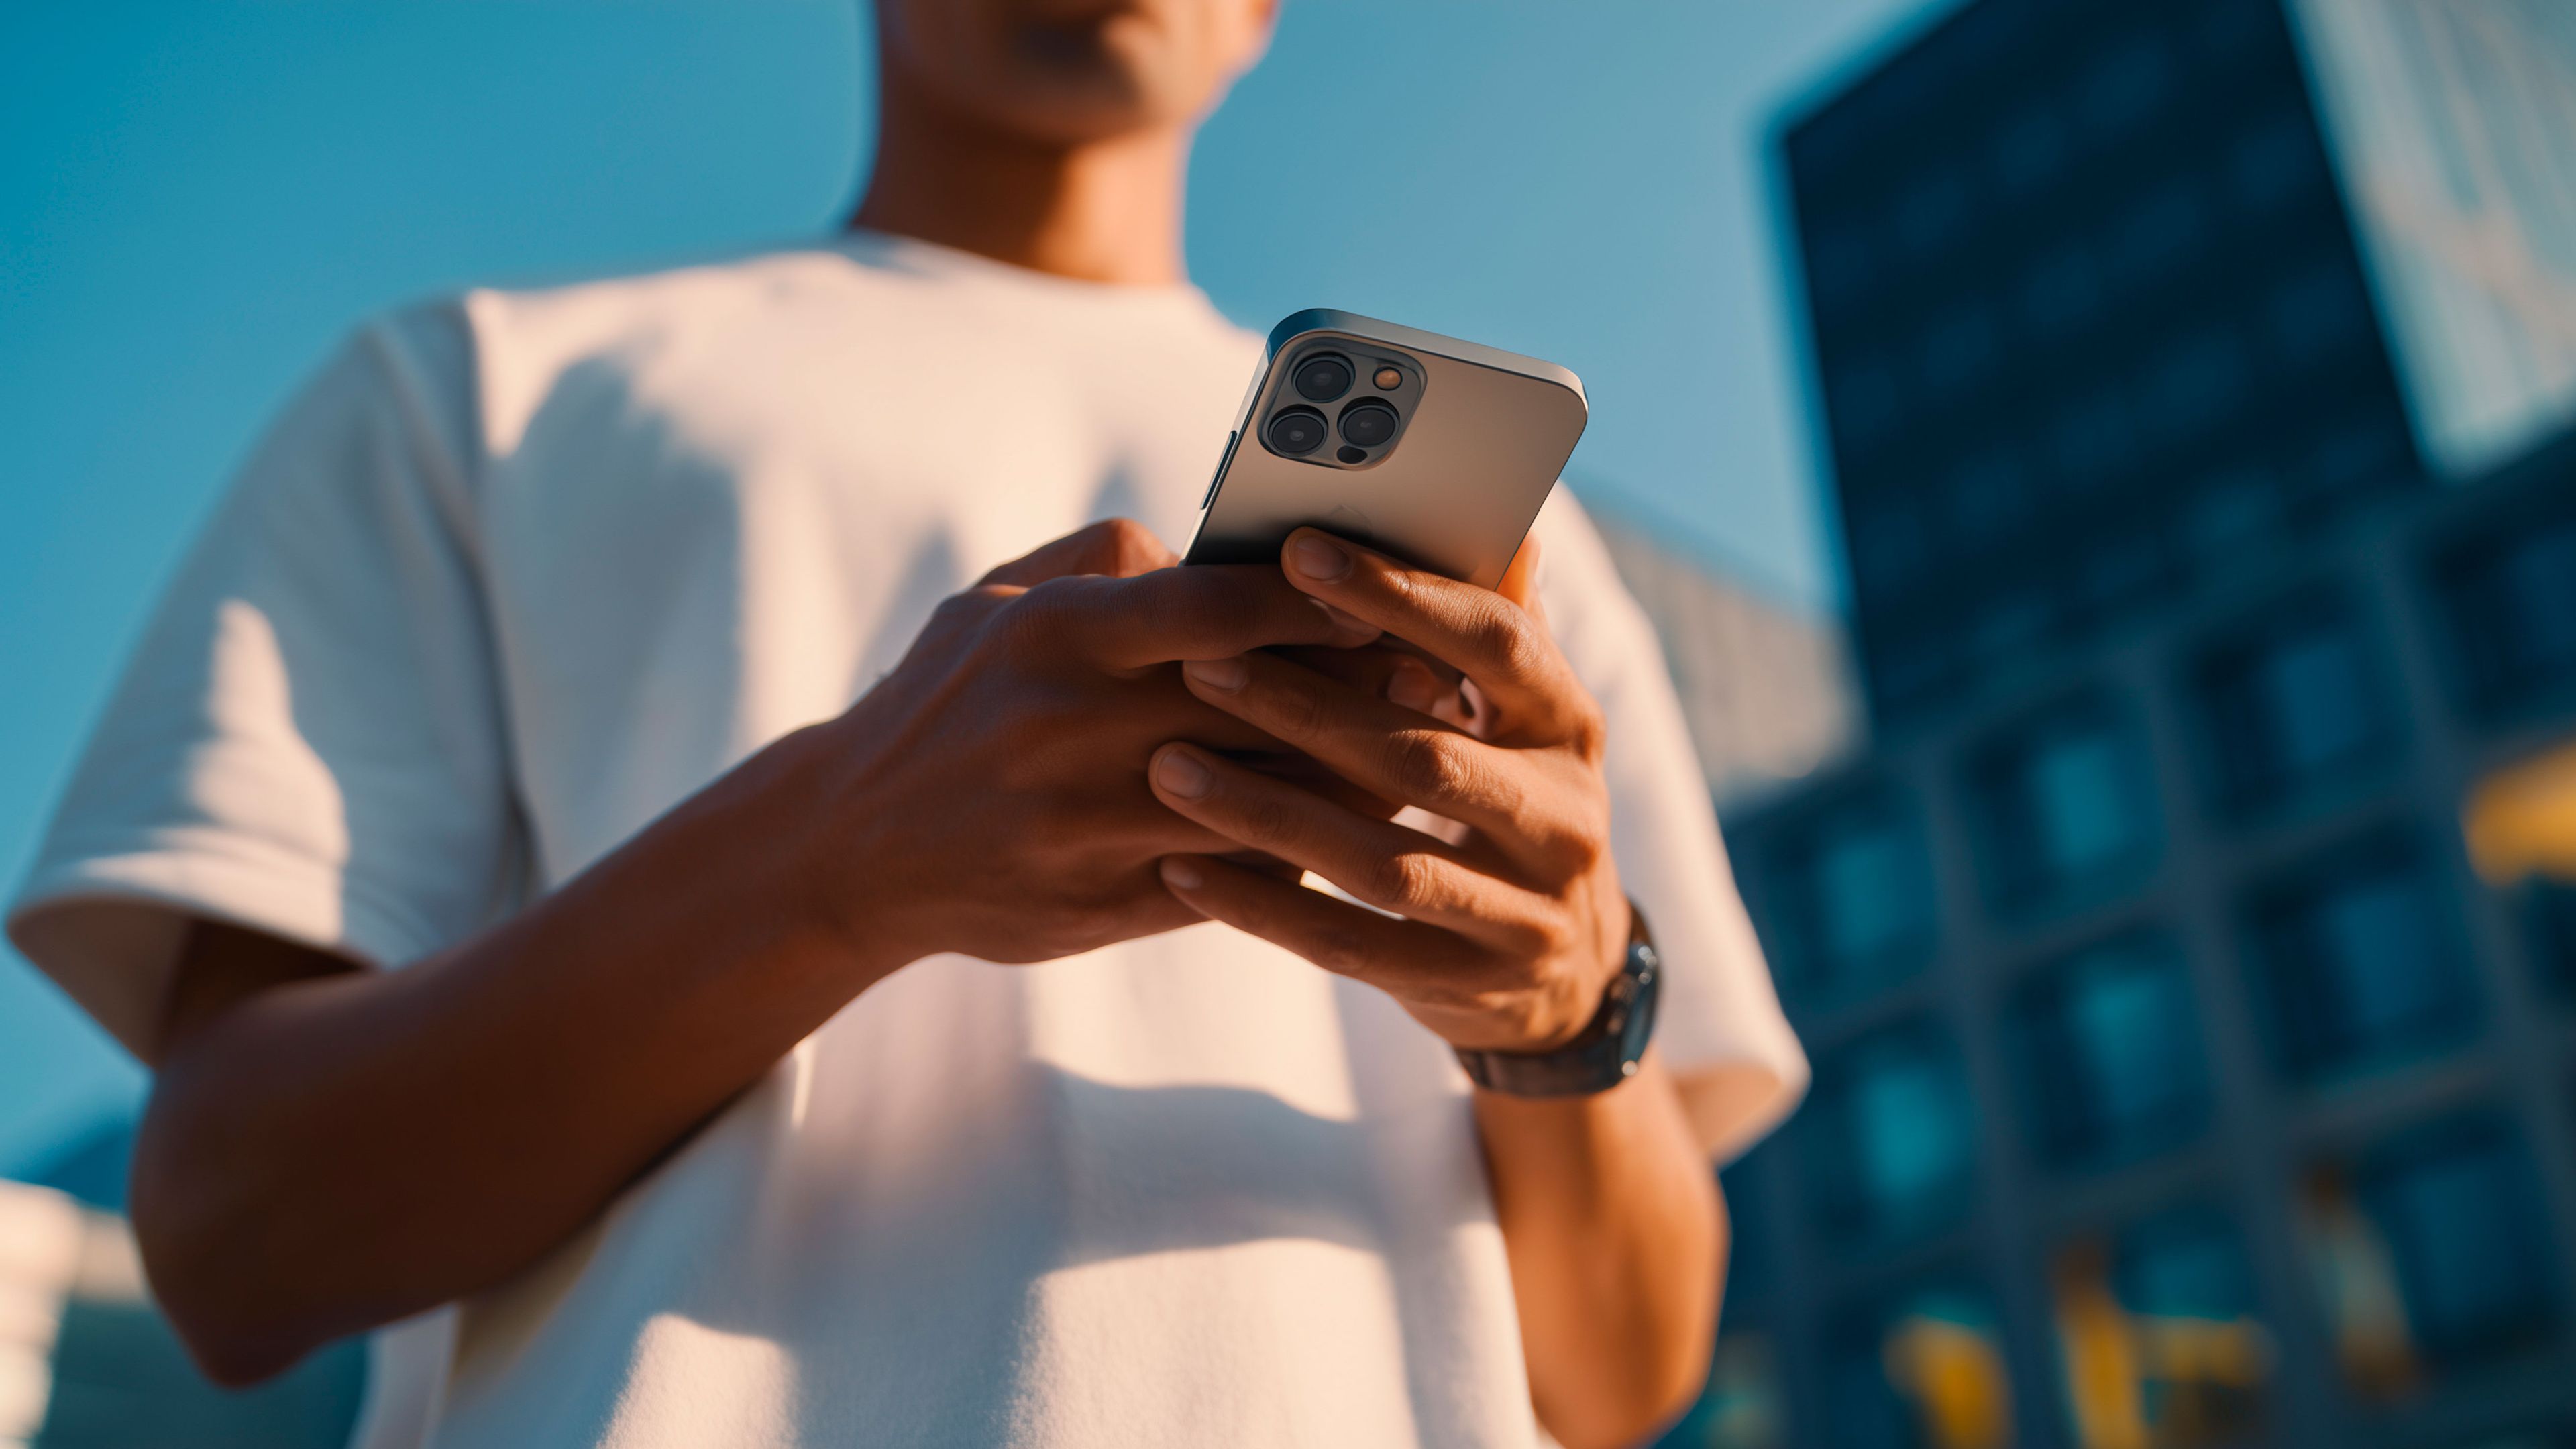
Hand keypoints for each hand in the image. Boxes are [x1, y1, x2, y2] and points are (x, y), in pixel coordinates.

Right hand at [771, 519, 1383, 966]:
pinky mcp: (1097, 904)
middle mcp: (1071, 729)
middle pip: (1257, 709)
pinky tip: (1349, 835)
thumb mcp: (1000, 601)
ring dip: (1348, 783)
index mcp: (1055, 635)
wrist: (854, 847)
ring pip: (1260, 802)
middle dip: (1359, 694)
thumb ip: (1111, 558)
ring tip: (1420, 759)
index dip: (1312, 603)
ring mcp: (1084, 826)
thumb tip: (1223, 546)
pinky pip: (1228, 879)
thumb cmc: (951, 700)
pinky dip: (1294, 856)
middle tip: (1442, 679)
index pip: (1214, 608)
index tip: (1384, 594)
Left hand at [1147, 528, 1630, 1053]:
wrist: (1568, 974)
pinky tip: (1182, 869)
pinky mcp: (1469, 986)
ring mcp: (1522, 914)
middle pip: (1424, 757)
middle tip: (1198, 664)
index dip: (1401, 596)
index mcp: (1571, 725)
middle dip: (1306, 709)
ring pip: (1382, 862)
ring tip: (1168, 769)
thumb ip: (1495, 625)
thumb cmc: (1513, 798)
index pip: (1495, 644)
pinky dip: (1264, 908)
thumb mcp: (1522, 715)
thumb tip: (1500, 512)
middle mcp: (1564, 819)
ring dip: (1267, 814)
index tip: (1299, 553)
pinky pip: (1351, 947)